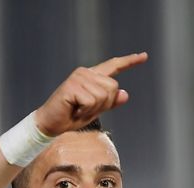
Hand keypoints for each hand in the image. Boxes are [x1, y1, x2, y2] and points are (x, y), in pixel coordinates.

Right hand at [34, 52, 148, 135]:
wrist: (50, 124)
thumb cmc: (70, 117)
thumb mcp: (95, 111)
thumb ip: (109, 102)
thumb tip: (125, 94)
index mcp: (92, 77)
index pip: (114, 66)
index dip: (129, 62)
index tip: (144, 56)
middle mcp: (86, 73)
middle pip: (112, 87)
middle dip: (104, 104)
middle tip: (86, 110)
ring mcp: (78, 77)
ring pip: (103, 96)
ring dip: (93, 109)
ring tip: (78, 110)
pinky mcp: (72, 86)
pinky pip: (92, 101)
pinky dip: (86, 111)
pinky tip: (74, 110)